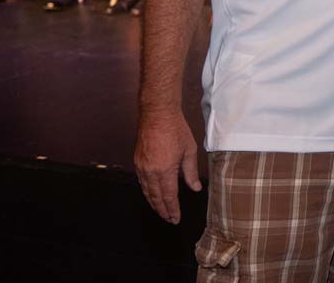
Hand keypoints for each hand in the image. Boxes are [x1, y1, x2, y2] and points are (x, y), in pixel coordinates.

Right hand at [135, 108, 201, 223]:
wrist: (157, 114)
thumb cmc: (175, 129)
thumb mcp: (189, 150)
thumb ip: (191, 172)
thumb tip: (195, 188)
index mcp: (165, 170)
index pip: (169, 196)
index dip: (172, 210)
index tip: (175, 219)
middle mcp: (150, 171)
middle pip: (156, 197)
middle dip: (162, 210)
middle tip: (169, 219)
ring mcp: (142, 167)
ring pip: (146, 191)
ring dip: (154, 203)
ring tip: (161, 211)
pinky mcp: (137, 161)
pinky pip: (141, 182)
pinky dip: (146, 192)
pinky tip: (151, 195)